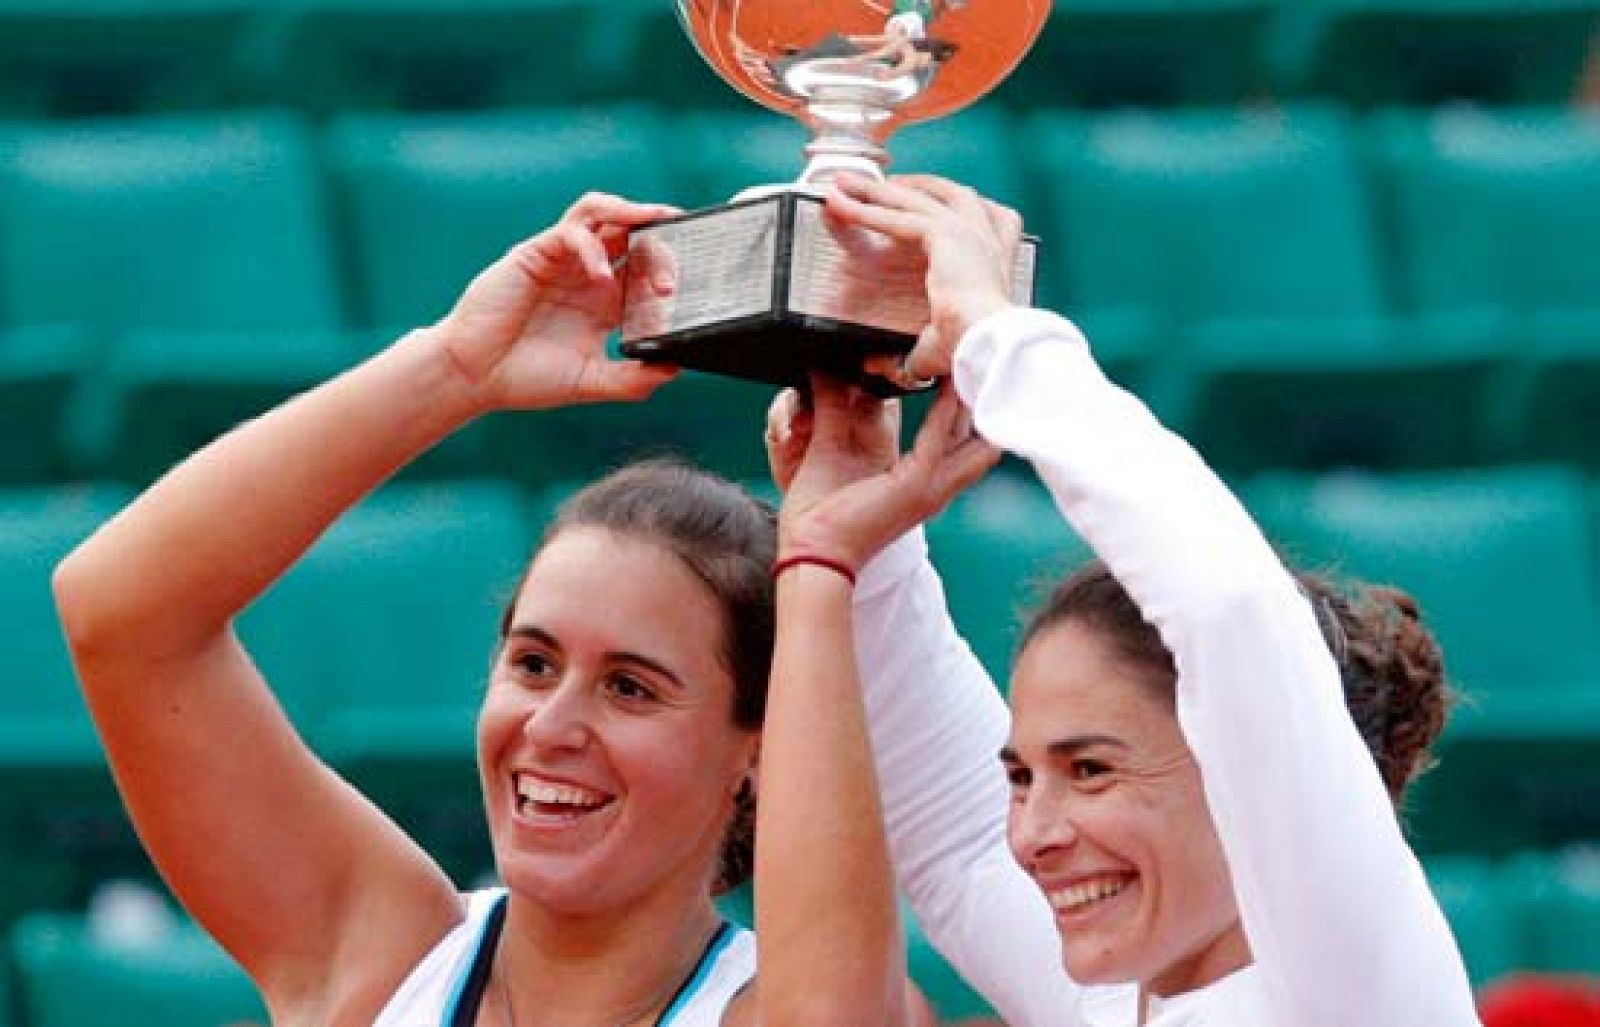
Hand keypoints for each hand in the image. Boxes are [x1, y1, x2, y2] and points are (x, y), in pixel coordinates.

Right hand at [433, 192, 681, 411]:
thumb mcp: (591, 382)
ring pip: (603, 212)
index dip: (672, 267)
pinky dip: (592, 247)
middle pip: (633, 234)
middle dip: (661, 237)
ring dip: (631, 212)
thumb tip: (676, 369)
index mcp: (604, 303)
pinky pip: (572, 232)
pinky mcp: (536, 253)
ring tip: (656, 222)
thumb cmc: (526, 379)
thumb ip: (633, 379)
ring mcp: (563, 260)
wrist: (474, 377)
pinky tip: (601, 277)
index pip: (647, 269)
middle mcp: (587, 274)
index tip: (700, 278)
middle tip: (684, 255)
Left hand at [773, 375, 998, 571]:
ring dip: (968, 399)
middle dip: (980, 400)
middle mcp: (935, 485)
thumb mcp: (831, 447)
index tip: (961, 370)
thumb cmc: (818, 514)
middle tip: (976, 358)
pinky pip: (939, 438)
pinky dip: (944, 409)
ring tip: (967, 361)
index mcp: (921, 482)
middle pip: (978, 437)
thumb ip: (834, 405)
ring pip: (969, 436)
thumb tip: (824, 368)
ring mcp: (930, 487)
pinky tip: (945, 383)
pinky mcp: (916, 484)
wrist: (810, 552)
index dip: (967, 408)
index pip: (963, 442)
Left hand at [824, 174, 1020, 382]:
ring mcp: (969, 230)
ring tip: (847, 183)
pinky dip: (866, 210)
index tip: (926, 202)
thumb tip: (876, 365)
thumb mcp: (936, 346)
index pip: (983, 217)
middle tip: (880, 183)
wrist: (987, 343)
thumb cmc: (973, 349)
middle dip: (911, 185)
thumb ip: (908, 352)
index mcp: (995, 261)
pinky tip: (841, 205)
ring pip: (917, 198)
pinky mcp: (946, 233)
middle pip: (948, 194)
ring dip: (878, 189)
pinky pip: (898, 217)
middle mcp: (986, 238)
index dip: (951, 206)